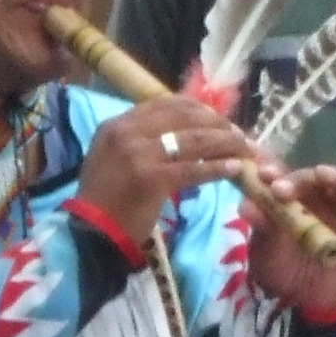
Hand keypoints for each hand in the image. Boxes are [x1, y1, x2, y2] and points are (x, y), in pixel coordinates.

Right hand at [78, 97, 250, 251]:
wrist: (90, 233)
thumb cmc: (104, 199)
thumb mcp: (113, 157)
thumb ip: (140, 140)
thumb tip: (181, 132)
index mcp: (118, 124)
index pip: (166, 103)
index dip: (199, 109)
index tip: (218, 119)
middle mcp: (127, 133)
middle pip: (186, 117)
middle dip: (218, 124)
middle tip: (239, 135)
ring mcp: (140, 155)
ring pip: (195, 140)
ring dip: (226, 143)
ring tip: (245, 149)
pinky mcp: (153, 179)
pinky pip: (195, 169)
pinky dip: (219, 168)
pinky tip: (235, 170)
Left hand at [245, 164, 335, 324]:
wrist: (299, 304)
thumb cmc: (280, 271)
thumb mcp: (265, 250)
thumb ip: (262, 226)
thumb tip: (245, 205)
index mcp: (293, 200)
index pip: (287, 177)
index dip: (276, 170)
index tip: (262, 172)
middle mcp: (320, 202)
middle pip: (316, 180)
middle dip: (299, 179)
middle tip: (280, 188)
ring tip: (325, 175)